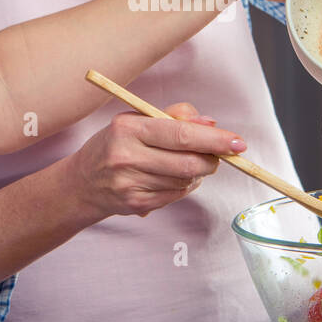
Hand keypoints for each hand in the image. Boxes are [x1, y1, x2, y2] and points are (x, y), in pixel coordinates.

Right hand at [69, 102, 243, 219]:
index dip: (215, 140)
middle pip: (188, 162)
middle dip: (211, 159)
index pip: (181, 134)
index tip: (238, 143)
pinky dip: (185, 186)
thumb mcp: (136, 119)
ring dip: (198, 173)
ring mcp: (131, 184)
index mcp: (128, 128)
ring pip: (185, 180)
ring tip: (187, 163)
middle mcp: (127, 157)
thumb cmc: (116, 144)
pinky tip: (173, 177)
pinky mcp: (137, 205)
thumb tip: (211, 123)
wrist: (83, 183)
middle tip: (217, 155)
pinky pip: (177, 195)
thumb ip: (175, 116)